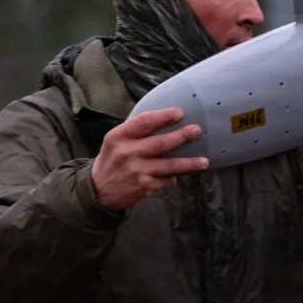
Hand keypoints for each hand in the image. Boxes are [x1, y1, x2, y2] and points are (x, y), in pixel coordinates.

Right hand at [91, 108, 208, 209]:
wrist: (98, 190)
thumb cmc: (112, 159)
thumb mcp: (115, 140)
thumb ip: (135, 130)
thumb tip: (164, 117)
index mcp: (119, 136)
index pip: (143, 122)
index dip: (163, 116)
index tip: (180, 112)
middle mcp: (128, 153)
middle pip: (160, 143)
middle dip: (181, 136)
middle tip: (197, 130)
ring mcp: (137, 171)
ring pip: (168, 166)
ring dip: (188, 163)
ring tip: (204, 161)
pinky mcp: (144, 186)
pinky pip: (165, 180)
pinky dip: (174, 178)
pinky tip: (179, 176)